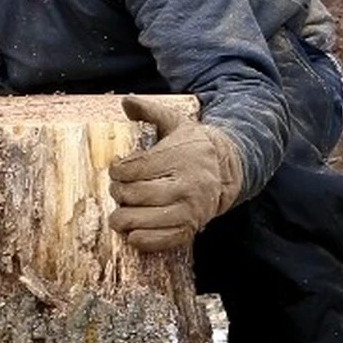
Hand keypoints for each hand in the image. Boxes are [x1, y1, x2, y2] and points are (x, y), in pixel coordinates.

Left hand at [108, 96, 243, 252]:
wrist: (226, 169)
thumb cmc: (192, 146)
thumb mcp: (175, 122)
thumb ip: (150, 110)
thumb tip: (125, 101)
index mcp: (179, 158)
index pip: (134, 168)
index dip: (117, 170)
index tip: (116, 169)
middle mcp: (186, 185)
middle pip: (134, 194)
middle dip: (118, 193)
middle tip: (117, 190)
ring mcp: (190, 210)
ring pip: (143, 220)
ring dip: (123, 219)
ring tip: (119, 213)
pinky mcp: (191, 229)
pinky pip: (160, 241)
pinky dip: (141, 239)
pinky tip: (132, 232)